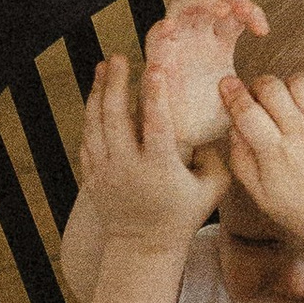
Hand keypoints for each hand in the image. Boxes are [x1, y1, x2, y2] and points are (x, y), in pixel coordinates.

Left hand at [77, 53, 221, 265]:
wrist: (143, 245)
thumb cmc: (184, 213)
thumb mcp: (213, 187)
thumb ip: (216, 154)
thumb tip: (209, 119)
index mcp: (160, 169)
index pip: (156, 126)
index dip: (154, 96)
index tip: (154, 68)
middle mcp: (128, 168)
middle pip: (116, 118)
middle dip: (116, 84)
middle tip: (120, 57)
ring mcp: (106, 172)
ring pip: (96, 125)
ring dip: (98, 92)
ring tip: (104, 66)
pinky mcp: (93, 175)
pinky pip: (87, 138)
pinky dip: (91, 113)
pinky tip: (96, 94)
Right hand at [144, 0, 268, 150]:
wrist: (185, 144)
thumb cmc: (211, 120)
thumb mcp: (243, 98)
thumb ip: (257, 85)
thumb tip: (283, 84)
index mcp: (218, 42)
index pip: (234, 12)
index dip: (249, 10)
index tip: (263, 31)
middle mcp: (196, 38)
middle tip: (245, 10)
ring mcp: (176, 46)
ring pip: (182, 7)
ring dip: (201, 2)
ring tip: (221, 9)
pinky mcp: (156, 62)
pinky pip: (153, 39)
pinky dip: (159, 31)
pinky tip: (170, 27)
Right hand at [217, 69, 303, 262]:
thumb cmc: (295, 208)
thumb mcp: (257, 192)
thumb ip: (240, 157)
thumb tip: (234, 124)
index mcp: (274, 153)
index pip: (247, 112)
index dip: (233, 93)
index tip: (227, 83)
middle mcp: (301, 135)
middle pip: (272, 89)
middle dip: (258, 86)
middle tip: (259, 98)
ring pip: (302, 82)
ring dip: (289, 86)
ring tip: (288, 102)